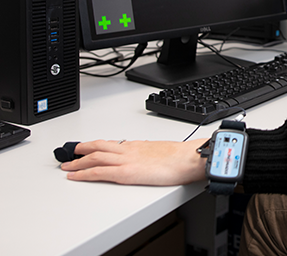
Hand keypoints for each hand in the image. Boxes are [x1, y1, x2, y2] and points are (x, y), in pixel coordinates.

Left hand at [60, 139, 206, 185]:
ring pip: (95, 157)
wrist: (187, 159)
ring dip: (78, 161)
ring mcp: (125, 160)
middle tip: (69, 153)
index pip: (111, 143)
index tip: (86, 147)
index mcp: (138, 145)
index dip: (96, 144)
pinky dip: (84, 173)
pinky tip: (75, 176)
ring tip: (67, 165)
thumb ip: (150, 154)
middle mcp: (129, 150)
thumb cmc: (180, 157)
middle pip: (99, 146)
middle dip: (81, 150)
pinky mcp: (125, 173)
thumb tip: (147, 159)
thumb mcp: (161, 151)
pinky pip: (99, 172)